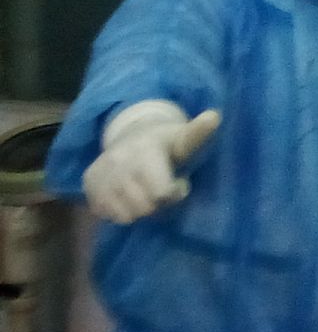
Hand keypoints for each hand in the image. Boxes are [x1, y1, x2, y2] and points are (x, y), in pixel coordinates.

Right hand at [81, 102, 221, 223]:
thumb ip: (198, 133)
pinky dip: (120, 211)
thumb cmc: (166, 143)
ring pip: (125, 215)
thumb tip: (214, 116)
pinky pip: (107, 214)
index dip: (175, 193)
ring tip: (146, 192)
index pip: (161, 193)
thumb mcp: (184, 139)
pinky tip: (128, 196)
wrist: (130, 136)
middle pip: (144, 208)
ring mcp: (101, 173)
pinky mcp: (88, 183)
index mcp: (144, 150)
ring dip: (140, 210)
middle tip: (162, 191)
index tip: (180, 183)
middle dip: (158, 205)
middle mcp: (118, 160)